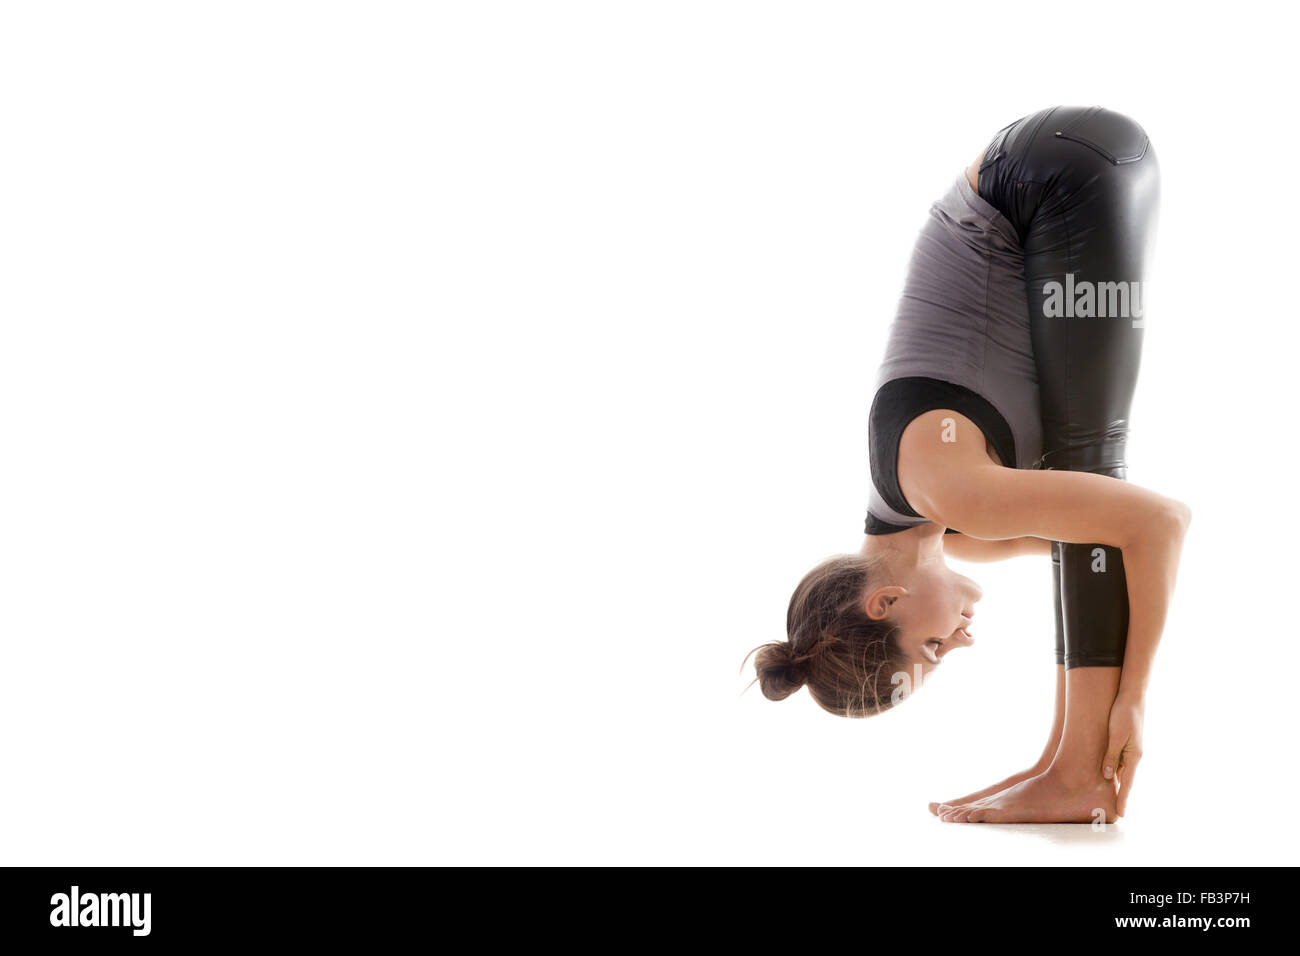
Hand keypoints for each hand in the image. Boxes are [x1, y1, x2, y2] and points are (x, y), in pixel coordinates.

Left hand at [1102, 696, 1143, 816]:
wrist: (1132, 697)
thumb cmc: (1123, 714)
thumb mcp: (1115, 736)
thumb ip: (1111, 756)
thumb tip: (1107, 776)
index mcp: (1134, 756)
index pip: (1127, 783)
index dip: (1123, 799)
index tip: (1121, 814)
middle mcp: (1134, 756)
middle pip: (1124, 779)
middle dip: (1118, 794)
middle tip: (1111, 811)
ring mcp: (1130, 750)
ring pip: (1120, 770)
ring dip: (1113, 782)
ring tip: (1104, 797)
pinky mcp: (1125, 743)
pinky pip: (1117, 760)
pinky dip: (1111, 769)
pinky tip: (1104, 775)